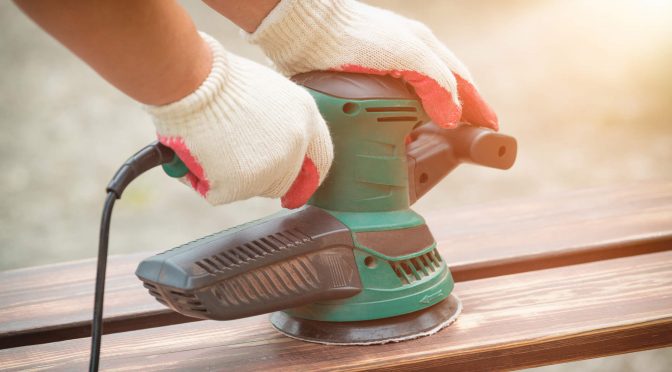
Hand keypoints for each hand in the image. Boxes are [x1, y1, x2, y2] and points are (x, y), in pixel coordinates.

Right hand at [147, 33, 332, 207]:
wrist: (191, 80)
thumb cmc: (217, 77)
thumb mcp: (265, 90)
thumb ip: (279, 119)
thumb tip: (271, 143)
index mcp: (306, 114)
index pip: (320, 157)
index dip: (308, 175)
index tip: (297, 189)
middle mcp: (295, 143)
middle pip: (285, 181)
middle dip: (261, 177)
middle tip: (233, 163)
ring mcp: (271, 166)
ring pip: (251, 188)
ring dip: (229, 176)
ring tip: (207, 145)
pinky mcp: (241, 184)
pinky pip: (219, 193)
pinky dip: (203, 180)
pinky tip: (195, 155)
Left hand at [247, 0, 497, 130]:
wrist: (307, 30)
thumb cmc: (357, 37)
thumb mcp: (408, 55)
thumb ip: (436, 82)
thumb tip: (453, 115)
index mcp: (425, 47)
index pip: (462, 82)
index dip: (479, 107)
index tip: (492, 130)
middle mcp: (409, 55)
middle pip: (445, 89)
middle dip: (461, 112)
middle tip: (471, 137)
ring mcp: (386, 66)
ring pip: (419, 97)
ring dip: (432, 118)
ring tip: (439, 141)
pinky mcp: (362, 78)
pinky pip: (394, 102)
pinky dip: (405, 119)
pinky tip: (399, 131)